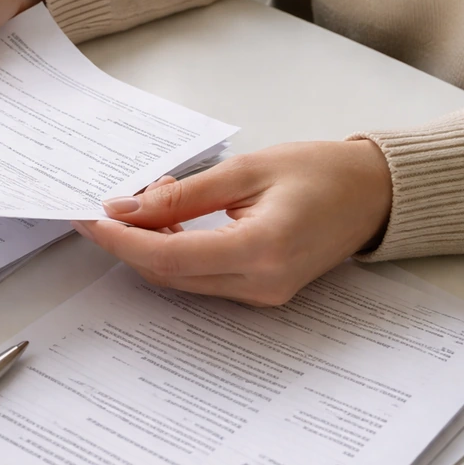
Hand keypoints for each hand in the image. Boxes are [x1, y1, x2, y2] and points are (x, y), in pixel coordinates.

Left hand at [71, 141, 393, 305]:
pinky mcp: (261, 292)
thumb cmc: (321, 172)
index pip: (170, 255)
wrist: (375, 195)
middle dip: (125, 245)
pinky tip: (164, 223)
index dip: (122, 240)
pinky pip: (201, 279)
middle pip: (168, 274)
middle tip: (96, 213)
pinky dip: (173, 254)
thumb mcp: (247, 169)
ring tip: (131, 210)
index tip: (89, 219)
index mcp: (262, 249)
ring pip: (181, 280)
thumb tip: (127, 208)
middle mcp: (261, 283)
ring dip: (147, 249)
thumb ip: (183, 193)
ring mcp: (262, 294)